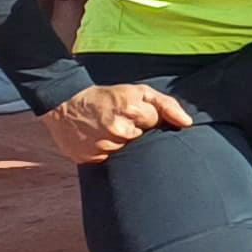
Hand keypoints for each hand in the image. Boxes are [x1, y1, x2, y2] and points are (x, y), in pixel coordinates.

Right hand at [45, 79, 192, 164]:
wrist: (64, 103)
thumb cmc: (106, 97)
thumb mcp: (137, 91)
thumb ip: (166, 105)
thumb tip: (187, 123)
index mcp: (131, 110)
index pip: (158, 123)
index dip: (150, 119)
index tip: (138, 115)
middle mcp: (118, 130)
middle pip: (145, 141)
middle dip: (138, 133)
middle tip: (124, 123)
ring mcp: (103, 147)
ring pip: (128, 153)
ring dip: (124, 144)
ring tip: (110, 131)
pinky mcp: (90, 159)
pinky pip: (110, 160)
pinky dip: (109, 153)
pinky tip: (100, 140)